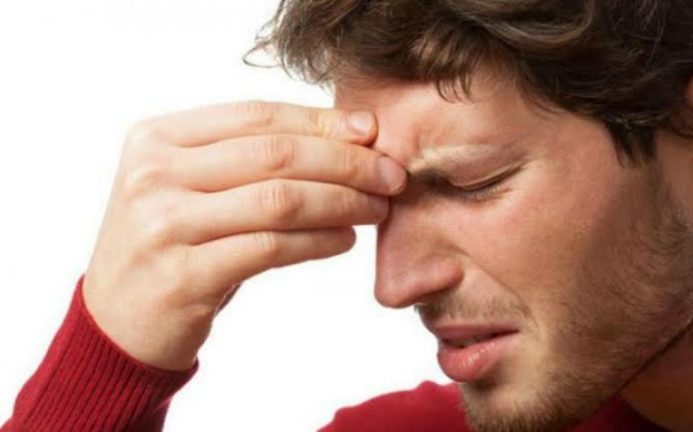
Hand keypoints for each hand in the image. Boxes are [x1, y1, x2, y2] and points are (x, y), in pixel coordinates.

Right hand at [81, 100, 405, 370]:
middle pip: (275, 155)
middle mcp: (154, 174)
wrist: (118, 322)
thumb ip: (251, 158)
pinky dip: (319, 241)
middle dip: (347, 162)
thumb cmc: (172, 245)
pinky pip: (272, 248)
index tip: (371, 133)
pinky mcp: (184, 275)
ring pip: (280, 200)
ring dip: (342, 202)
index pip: (257, 116)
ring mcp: (165, 225)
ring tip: (377, 208)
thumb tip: (351, 135)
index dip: (321, 122)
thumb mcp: (192, 187)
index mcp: (157, 138)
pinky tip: (345, 239)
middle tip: (391, 175)